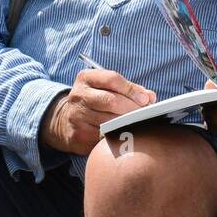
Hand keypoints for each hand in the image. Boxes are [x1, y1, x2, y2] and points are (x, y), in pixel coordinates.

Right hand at [40, 68, 155, 155]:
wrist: (66, 120)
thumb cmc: (96, 101)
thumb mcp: (107, 88)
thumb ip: (130, 90)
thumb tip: (150, 97)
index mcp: (86, 78)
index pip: (112, 79)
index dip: (132, 89)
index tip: (146, 99)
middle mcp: (78, 95)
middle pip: (111, 100)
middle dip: (132, 108)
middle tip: (145, 115)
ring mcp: (76, 116)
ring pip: (109, 121)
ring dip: (127, 124)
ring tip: (139, 125)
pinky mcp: (78, 135)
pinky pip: (103, 138)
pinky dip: (117, 137)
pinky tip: (125, 136)